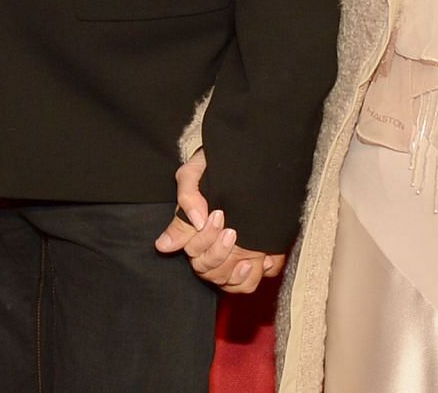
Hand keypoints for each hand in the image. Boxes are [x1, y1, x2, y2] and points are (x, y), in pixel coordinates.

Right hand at [153, 149, 287, 293]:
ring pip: (232, 283)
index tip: (217, 216)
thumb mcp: (195, 172)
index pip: (194, 254)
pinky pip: (259, 278)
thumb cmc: (219, 164)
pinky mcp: (261, 255)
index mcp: (196, 231)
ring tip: (250, 252)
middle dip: (219, 253)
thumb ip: (186, 196)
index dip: (204, 242)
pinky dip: (262, 271)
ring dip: (240, 271)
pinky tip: (264, 255)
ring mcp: (237, 254)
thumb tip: (172, 239)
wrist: (252, 155)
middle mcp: (215, 246)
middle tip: (232, 230)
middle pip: (210, 272)